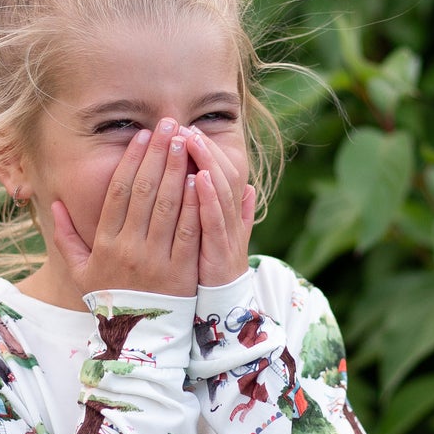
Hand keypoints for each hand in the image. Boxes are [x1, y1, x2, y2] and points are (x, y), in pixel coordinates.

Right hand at [48, 118, 200, 298]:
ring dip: (177, 169)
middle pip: (145, 191)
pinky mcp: (181, 271)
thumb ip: (65, 238)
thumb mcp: (80, 272)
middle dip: (158, 155)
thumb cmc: (111, 300)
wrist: (138, 340)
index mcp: (105, 244)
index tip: (142, 136)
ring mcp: (156, 259)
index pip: (119, 193)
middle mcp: (129, 248)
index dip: (131, 161)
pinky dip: (195, 202)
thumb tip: (54, 205)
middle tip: (169, 125)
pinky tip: (201, 177)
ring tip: (186, 141)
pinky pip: (188, 230)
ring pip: (168, 205)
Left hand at [182, 125, 255, 286]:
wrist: (224, 307)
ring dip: (206, 163)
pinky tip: (200, 178)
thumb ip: (236, 213)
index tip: (188, 129)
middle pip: (220, 174)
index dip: (206, 150)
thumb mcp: (224, 237)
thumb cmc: (217, 269)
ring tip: (190, 140)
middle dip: (203, 149)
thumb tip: (249, 189)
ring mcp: (226, 234)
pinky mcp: (218, 251)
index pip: (219, 171)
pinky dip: (209, 198)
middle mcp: (230, 218)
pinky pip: (214, 221)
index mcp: (228, 212)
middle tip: (183, 126)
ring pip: (220, 191)